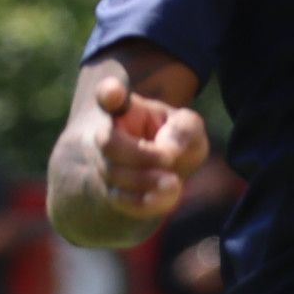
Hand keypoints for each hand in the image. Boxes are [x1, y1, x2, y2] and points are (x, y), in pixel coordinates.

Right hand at [67, 68, 209, 233]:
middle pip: (108, 143)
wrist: (164, 173)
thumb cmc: (175, 141)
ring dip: (144, 180)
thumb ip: (183, 129)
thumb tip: (169, 151)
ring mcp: (105, 165)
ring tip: (173, 182)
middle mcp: (107, 134)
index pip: (108, 95)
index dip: (108, 93)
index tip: (112, 92)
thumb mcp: (188, 127)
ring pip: (113, 174)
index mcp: (125, 109)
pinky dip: (143, 201)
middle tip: (168, 159)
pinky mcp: (111, 193)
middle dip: (139, 154)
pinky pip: (120, 199)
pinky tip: (166, 198)